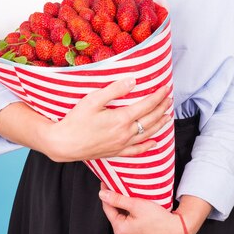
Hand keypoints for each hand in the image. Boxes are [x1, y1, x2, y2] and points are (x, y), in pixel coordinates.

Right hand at [46, 78, 171, 161]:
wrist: (63, 144)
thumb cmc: (76, 120)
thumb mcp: (93, 99)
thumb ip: (114, 90)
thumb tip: (133, 81)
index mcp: (121, 119)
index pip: (146, 105)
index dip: (158, 96)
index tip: (166, 88)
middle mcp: (125, 133)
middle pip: (150, 119)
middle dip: (162, 108)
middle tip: (170, 98)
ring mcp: (121, 145)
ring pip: (147, 134)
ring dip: (160, 124)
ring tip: (168, 116)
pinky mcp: (116, 152)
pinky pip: (137, 151)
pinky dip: (148, 146)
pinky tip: (155, 142)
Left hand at [99, 182, 183, 233]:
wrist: (175, 230)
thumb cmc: (158, 219)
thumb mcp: (136, 205)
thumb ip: (118, 199)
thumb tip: (102, 194)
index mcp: (120, 229)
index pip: (107, 207)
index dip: (106, 193)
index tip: (105, 182)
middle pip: (114, 213)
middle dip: (115, 199)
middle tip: (117, 185)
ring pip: (121, 217)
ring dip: (122, 206)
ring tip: (126, 193)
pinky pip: (128, 222)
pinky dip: (129, 213)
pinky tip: (134, 205)